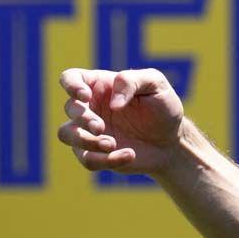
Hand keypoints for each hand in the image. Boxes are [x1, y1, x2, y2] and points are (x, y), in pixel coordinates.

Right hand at [56, 68, 184, 175]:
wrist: (172, 140)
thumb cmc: (163, 106)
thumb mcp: (156, 84)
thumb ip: (132, 81)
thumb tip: (113, 103)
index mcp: (101, 85)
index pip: (71, 77)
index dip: (71, 85)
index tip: (85, 96)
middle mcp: (91, 107)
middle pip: (70, 108)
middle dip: (83, 119)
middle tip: (100, 128)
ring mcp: (89, 131)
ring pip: (66, 134)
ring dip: (85, 141)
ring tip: (111, 144)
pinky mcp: (95, 153)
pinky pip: (87, 159)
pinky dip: (106, 160)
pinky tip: (130, 155)